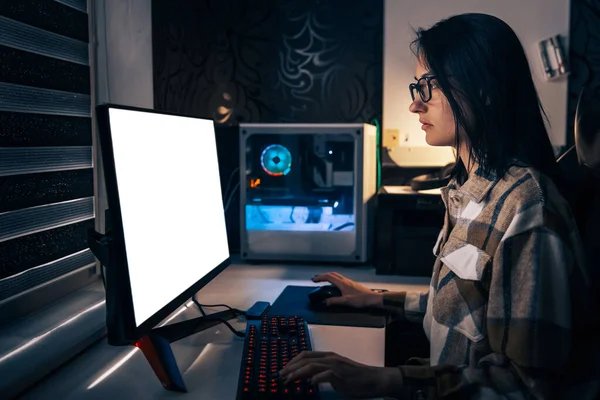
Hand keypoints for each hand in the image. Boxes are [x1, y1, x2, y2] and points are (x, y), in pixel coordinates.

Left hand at [279, 351, 402, 397]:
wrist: (373, 379)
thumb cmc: (355, 378)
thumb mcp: (335, 373)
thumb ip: (321, 373)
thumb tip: (306, 378)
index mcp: (328, 356)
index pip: (305, 354)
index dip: (292, 361)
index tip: (283, 370)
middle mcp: (330, 358)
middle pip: (305, 359)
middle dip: (290, 367)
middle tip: (281, 376)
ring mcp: (335, 365)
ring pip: (311, 365)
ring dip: (297, 373)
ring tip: (289, 380)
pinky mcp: (341, 374)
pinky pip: (325, 374)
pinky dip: (315, 378)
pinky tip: (310, 384)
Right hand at [312, 272, 383, 308]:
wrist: (372, 298)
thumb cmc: (360, 299)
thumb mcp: (346, 301)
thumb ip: (334, 301)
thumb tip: (325, 301)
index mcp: (342, 283)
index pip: (329, 276)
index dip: (320, 277)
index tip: (314, 280)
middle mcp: (345, 280)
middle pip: (332, 274)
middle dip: (323, 275)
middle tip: (317, 279)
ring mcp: (348, 282)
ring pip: (336, 276)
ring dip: (329, 277)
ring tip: (324, 282)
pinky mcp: (351, 284)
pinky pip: (340, 279)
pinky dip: (334, 280)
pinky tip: (334, 286)